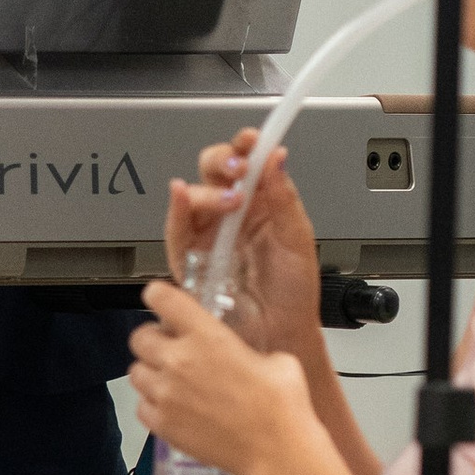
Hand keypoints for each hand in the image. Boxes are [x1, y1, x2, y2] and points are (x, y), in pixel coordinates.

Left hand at [127, 279, 311, 474]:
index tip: (160, 299)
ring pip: (135, 372)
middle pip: (140, 336)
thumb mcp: (275, 360)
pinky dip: (152, 404)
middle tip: (168, 346)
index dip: (159, 296)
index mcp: (208, 336)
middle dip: (153, 339)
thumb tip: (242, 356)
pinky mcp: (163, 424)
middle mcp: (180, 361)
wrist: (276, 452)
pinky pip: (141, 407)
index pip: (162, 298)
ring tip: (170, 380)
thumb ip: (245, 350)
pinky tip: (172, 407)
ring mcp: (167, 394)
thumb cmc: (281, 408)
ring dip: (150, 372)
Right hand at [167, 131, 327, 366]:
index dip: (246, 146)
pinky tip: (182, 194)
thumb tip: (275, 158)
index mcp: (260, 204)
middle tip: (238, 168)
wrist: (280, 334)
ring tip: (230, 198)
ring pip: (193, 195)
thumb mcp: (298, 240)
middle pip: (213, 171)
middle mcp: (231, 215)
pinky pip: (176, 230)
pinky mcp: (189, 259)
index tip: (252, 139)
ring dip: (208, 189)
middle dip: (222, 162)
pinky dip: (177, 209)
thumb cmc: (292, 295)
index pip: (247, 163)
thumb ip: (284, 197)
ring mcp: (207, 235)